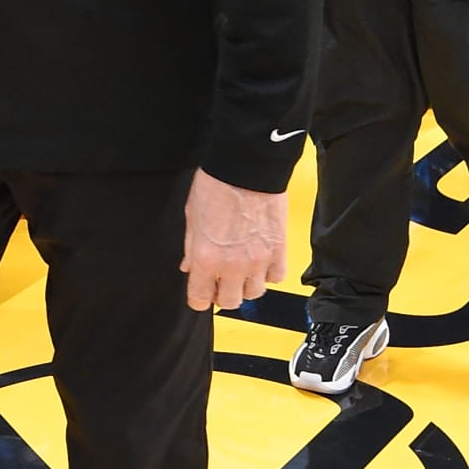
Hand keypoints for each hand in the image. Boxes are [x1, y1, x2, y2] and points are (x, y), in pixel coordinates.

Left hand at [181, 169, 289, 313]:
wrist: (247, 167)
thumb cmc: (217, 185)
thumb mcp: (192, 218)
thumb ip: (191, 248)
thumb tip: (189, 266)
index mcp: (206, 258)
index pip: (200, 299)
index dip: (199, 298)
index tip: (201, 292)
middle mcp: (233, 265)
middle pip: (230, 302)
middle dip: (223, 294)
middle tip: (220, 280)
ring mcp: (259, 260)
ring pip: (255, 293)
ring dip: (246, 285)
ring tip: (242, 270)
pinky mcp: (280, 250)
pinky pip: (277, 277)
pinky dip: (269, 274)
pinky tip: (261, 262)